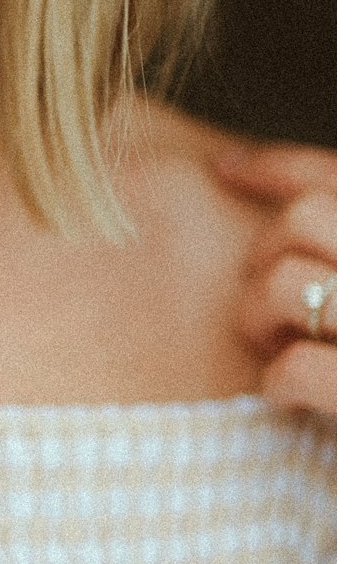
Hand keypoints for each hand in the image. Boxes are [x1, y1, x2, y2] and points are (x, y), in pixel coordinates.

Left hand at [214, 139, 335, 417]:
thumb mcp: (349, 304)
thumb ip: (333, 253)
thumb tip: (244, 172)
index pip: (342, 178)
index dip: (278, 165)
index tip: (224, 169)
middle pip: (307, 219)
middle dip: (264, 255)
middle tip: (266, 306)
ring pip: (289, 283)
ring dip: (258, 316)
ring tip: (273, 348)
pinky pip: (295, 367)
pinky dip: (279, 383)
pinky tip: (293, 399)